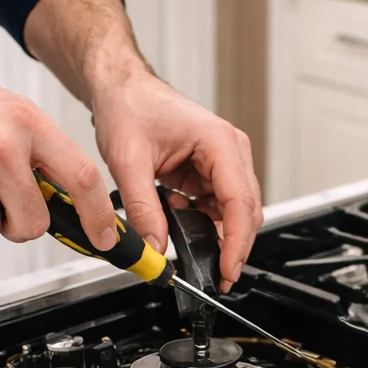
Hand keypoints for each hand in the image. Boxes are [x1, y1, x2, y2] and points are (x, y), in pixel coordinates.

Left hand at [92, 72, 260, 291]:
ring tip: (191, 249)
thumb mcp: (128, 161)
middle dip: (233, 246)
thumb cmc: (129, 107)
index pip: (239, 202)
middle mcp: (229, 150)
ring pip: (235, 212)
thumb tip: (156, 248)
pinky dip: (203, 222)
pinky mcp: (211, 170)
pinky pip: (217, 206)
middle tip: (217, 278)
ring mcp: (223, 161)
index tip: (227, 270)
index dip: (236, 242)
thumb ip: (143, 209)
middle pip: (246, 211)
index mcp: (218, 142)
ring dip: (217, 235)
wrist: (121, 89)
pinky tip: (179, 220)